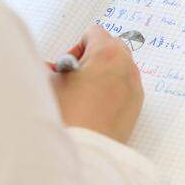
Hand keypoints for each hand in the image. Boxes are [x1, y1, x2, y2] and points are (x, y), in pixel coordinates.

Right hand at [51, 25, 143, 142]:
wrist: (82, 152)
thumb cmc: (67, 116)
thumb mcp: (48, 83)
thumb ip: (49, 67)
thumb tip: (51, 68)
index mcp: (107, 53)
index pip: (93, 32)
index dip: (75, 47)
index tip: (67, 66)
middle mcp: (127, 66)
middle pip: (111, 46)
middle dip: (92, 57)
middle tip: (75, 77)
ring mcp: (134, 87)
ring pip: (119, 67)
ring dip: (102, 73)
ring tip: (83, 93)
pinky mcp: (136, 106)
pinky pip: (125, 87)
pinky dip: (112, 90)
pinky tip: (94, 107)